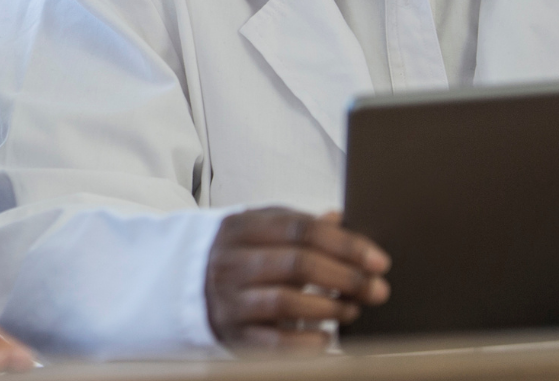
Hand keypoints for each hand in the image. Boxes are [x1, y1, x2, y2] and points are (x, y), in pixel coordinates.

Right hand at [206, 208, 390, 350]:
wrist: (181, 284)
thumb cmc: (236, 255)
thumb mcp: (258, 229)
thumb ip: (297, 225)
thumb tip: (340, 218)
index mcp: (240, 228)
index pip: (300, 229)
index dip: (345, 244)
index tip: (378, 260)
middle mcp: (231, 261)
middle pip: (298, 263)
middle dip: (346, 277)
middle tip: (376, 288)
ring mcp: (229, 298)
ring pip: (287, 301)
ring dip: (330, 307)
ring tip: (352, 308)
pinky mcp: (233, 332)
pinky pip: (274, 341)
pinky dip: (307, 341)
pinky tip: (326, 335)